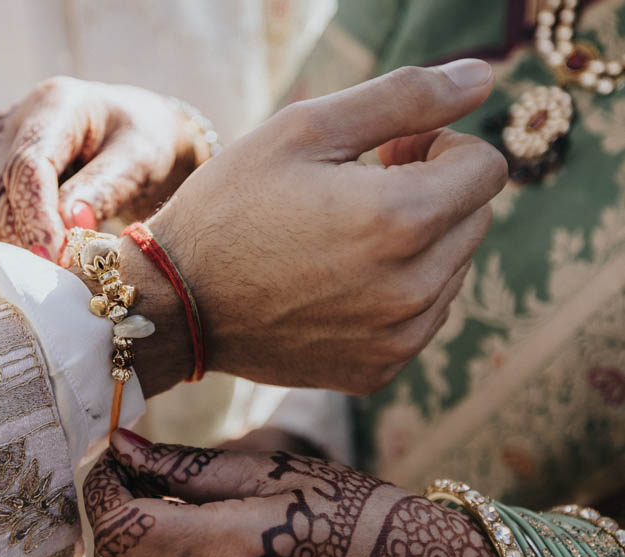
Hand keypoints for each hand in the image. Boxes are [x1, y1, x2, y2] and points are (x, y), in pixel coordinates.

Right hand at [0, 76, 198, 259]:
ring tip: (50, 271)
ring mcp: (1, 145)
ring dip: (13, 242)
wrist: (138, 136)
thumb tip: (69, 224)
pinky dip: (11, 240)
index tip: (53, 256)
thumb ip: (104, 189)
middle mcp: (17, 120)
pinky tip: (39, 262)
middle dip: (23, 234)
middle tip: (56, 273)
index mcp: (55, 104)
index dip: (36, 214)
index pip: (30, 164)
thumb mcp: (140, 161)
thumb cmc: (145, 142)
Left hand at [84, 429, 514, 556]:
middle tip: (139, 479)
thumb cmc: (354, 510)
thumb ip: (185, 466)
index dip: (98, 491)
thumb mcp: (274, 471)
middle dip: (118, 518)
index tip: (103, 459)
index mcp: (234, 551)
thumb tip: (120, 446)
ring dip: (149, 552)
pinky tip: (219, 554)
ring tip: (188, 514)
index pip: (121, 530)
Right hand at [131, 59, 506, 393]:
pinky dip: (395, 292)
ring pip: (452, 269)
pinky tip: (335, 282)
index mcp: (401, 220)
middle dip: (433, 192)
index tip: (389, 152)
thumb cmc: (231, 206)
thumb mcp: (305, 129)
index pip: (487, 167)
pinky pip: (422, 317)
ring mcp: (398, 339)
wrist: (176, 302)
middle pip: (475, 217)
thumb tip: (483, 80)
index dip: (441, 145)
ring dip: (417, 244)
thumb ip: (404, 98)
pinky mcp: (378, 370)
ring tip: (341, 237)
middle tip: (361, 189)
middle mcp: (413, 289)